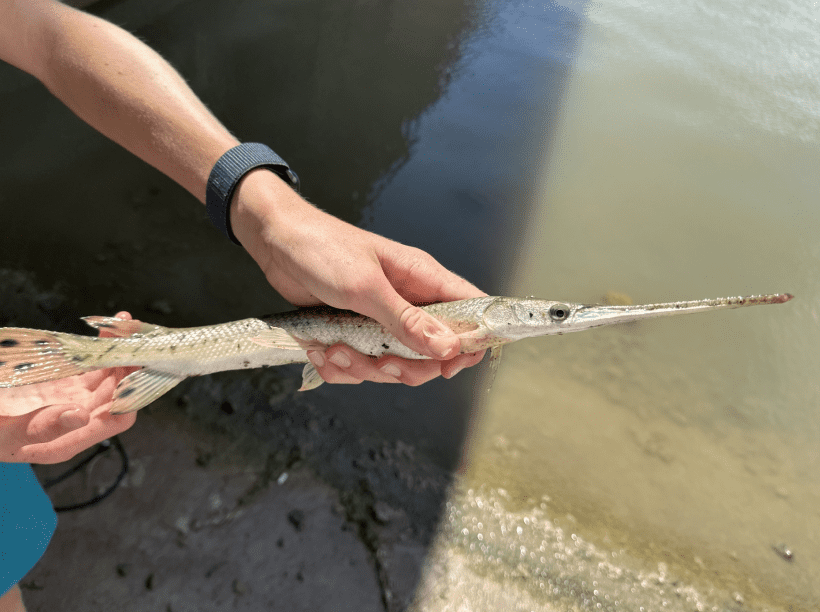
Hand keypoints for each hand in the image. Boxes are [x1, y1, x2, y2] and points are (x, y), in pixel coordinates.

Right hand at [0, 312, 138, 463]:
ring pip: (109, 373)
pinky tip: (108, 329)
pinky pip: (92, 364)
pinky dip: (101, 347)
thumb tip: (81, 416)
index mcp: (71, 439)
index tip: (134, 368)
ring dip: (119, 350)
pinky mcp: (65, 382)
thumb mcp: (10, 434)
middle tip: (135, 336)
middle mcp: (80, 418)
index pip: (117, 419)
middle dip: (130, 363)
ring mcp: (74, 398)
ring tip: (125, 323)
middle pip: (118, 391)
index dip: (130, 394)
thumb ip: (45, 428)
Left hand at [232, 170, 486, 386]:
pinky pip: (361, 365)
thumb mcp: (366, 287)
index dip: (471, 343)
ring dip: (363, 368)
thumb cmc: (323, 249)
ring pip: (394, 365)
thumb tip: (451, 348)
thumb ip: (407, 321)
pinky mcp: (356, 332)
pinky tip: (320, 350)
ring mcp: (382, 319)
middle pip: (434, 353)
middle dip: (406, 368)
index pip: (472, 312)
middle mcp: (409, 301)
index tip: (447, 366)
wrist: (276, 241)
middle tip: (380, 364)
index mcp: (424, 279)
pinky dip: (340, 366)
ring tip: (334, 350)